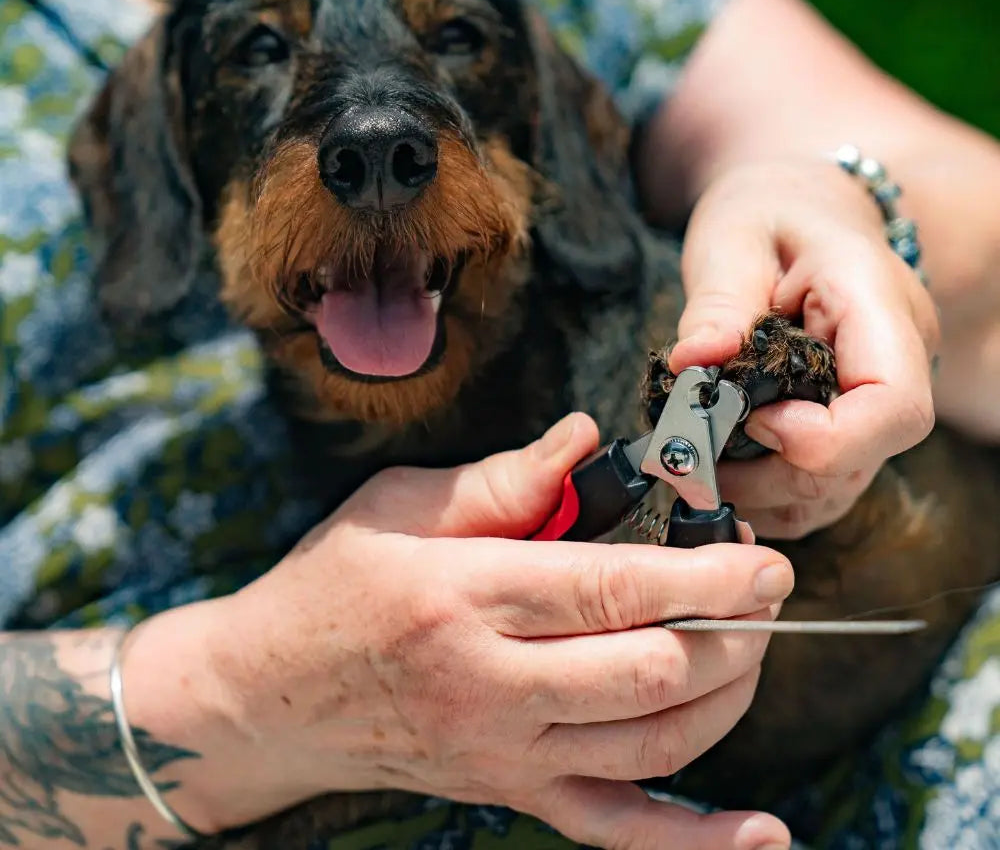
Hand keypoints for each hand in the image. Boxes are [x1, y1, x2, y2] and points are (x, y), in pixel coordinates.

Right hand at [185, 414, 793, 849]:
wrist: (266, 699)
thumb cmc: (331, 586)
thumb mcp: (396, 505)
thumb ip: (500, 477)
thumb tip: (583, 438)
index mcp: (464, 596)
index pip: (611, 590)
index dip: (704, 574)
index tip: (763, 555)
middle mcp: (491, 685)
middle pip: (649, 670)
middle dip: (733, 627)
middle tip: (767, 584)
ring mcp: (505, 751)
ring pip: (653, 742)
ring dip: (728, 693)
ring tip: (756, 642)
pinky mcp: (510, 791)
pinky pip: (616, 830)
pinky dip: (695, 838)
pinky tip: (763, 834)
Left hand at [669, 158, 938, 539]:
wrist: (797, 208)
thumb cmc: (767, 212)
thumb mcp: (732, 235)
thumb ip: (718, 300)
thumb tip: (692, 362)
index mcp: (876, 305)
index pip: (893, 407)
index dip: (821, 439)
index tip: (751, 418)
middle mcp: (896, 360)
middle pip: (861, 459)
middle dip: (773, 474)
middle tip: (692, 453)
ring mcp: (877, 396)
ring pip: (842, 485)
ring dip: (766, 491)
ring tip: (698, 460)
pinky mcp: (852, 419)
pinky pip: (824, 485)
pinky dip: (772, 493)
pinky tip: (723, 467)